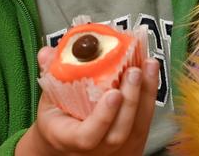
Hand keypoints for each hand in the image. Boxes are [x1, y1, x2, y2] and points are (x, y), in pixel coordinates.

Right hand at [17, 47, 159, 155]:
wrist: (67, 138)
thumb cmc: (58, 116)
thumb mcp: (48, 97)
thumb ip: (50, 74)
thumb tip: (46, 52)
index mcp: (67, 138)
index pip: (87, 136)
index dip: (103, 117)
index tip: (113, 94)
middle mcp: (95, 149)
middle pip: (118, 133)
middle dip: (130, 100)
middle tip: (134, 71)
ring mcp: (115, 149)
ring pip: (137, 127)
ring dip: (146, 93)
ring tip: (148, 65)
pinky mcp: (133, 141)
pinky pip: (146, 120)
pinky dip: (150, 94)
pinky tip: (152, 72)